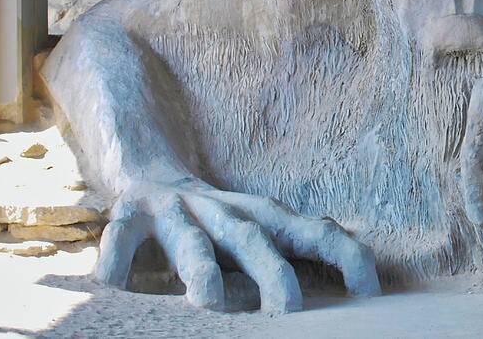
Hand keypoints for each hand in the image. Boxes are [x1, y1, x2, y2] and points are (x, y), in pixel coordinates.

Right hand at [95, 178, 379, 312]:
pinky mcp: (131, 214)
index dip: (345, 258)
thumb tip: (358, 290)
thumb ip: (296, 253)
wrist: (150, 172)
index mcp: (265, 219)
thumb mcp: (262, 232)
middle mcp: (224, 212)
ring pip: (192, 239)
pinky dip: (117, 259)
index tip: (367, 292)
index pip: (317, 232)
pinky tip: (114, 285)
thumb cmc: (220, 222)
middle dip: (273, 273)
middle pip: (255, 239)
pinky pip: (122, 235)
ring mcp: (177, 212)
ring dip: (201, 265)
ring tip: (207, 298)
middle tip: (289, 310)